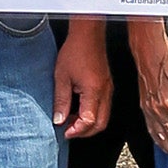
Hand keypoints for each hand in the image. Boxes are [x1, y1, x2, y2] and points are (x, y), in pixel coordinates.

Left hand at [54, 19, 110, 137]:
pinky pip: (103, 106)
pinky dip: (92, 113)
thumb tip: (59, 120)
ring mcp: (108, 89)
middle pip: (100, 124)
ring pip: (103, 116)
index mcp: (94, 91)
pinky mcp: (107, 85)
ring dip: (88, 123)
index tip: (64, 132)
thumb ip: (61, 101)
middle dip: (84, 132)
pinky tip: (78, 108)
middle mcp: (105, 92)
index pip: (89, 121)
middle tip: (68, 130)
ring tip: (71, 119)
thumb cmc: (75, 51)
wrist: (88, 35)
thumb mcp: (61, 77)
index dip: (76, 130)